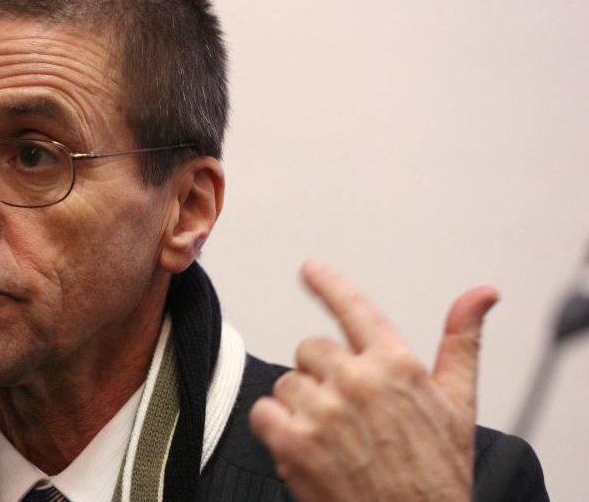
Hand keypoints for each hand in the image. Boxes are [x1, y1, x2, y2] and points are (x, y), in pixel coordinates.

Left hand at [249, 261, 498, 500]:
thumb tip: (480, 295)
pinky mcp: (295, 444)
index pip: (355, 308)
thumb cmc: (437, 473)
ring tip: (332, 439)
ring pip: (287, 384)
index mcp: (396, 365)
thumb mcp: (459, 405)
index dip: (329, 284)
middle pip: (310, 349)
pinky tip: (303, 448)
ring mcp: (324, 412)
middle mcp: (358, 381)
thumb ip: (461, 342)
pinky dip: (274, 430)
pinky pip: (264, 413)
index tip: (311, 269)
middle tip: (345, 412)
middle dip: (321, 376)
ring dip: (300, 408)